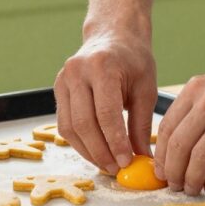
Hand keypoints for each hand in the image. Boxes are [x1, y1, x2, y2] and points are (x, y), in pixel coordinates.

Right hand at [54, 29, 157, 175]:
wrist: (112, 36)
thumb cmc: (133, 61)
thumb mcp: (146, 88)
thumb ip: (142, 124)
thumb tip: (142, 158)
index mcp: (102, 67)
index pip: (106, 113)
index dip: (115, 142)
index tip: (126, 162)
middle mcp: (77, 72)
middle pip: (84, 123)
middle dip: (100, 151)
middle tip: (116, 169)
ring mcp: (63, 80)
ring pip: (70, 127)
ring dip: (88, 151)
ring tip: (107, 164)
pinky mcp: (58, 89)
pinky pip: (65, 124)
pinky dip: (79, 142)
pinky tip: (95, 152)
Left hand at [155, 50, 204, 194]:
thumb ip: (196, 110)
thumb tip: (175, 146)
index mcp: (197, 88)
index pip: (168, 128)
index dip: (161, 156)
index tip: (161, 171)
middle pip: (180, 145)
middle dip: (173, 172)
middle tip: (174, 185)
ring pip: (200, 156)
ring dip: (192, 179)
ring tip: (192, 188)